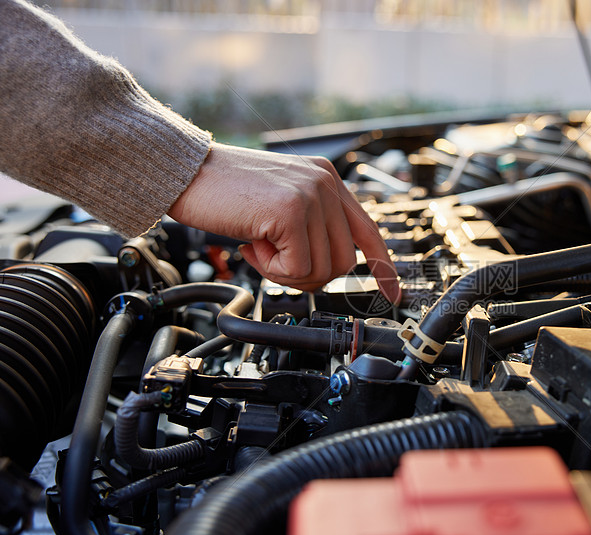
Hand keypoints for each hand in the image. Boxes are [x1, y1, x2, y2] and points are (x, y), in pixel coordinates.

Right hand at [167, 143, 399, 302]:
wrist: (184, 172)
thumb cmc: (223, 192)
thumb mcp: (279, 202)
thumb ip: (310, 224)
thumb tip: (328, 266)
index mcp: (326, 180)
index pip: (368, 229)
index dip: (382, 266)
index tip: (392, 292)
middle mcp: (325, 183)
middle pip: (343, 261)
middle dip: (309, 275)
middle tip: (275, 261)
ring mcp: (310, 195)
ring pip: (322, 269)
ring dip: (286, 272)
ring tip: (259, 247)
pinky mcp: (291, 211)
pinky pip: (297, 269)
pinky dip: (272, 270)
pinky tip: (252, 244)